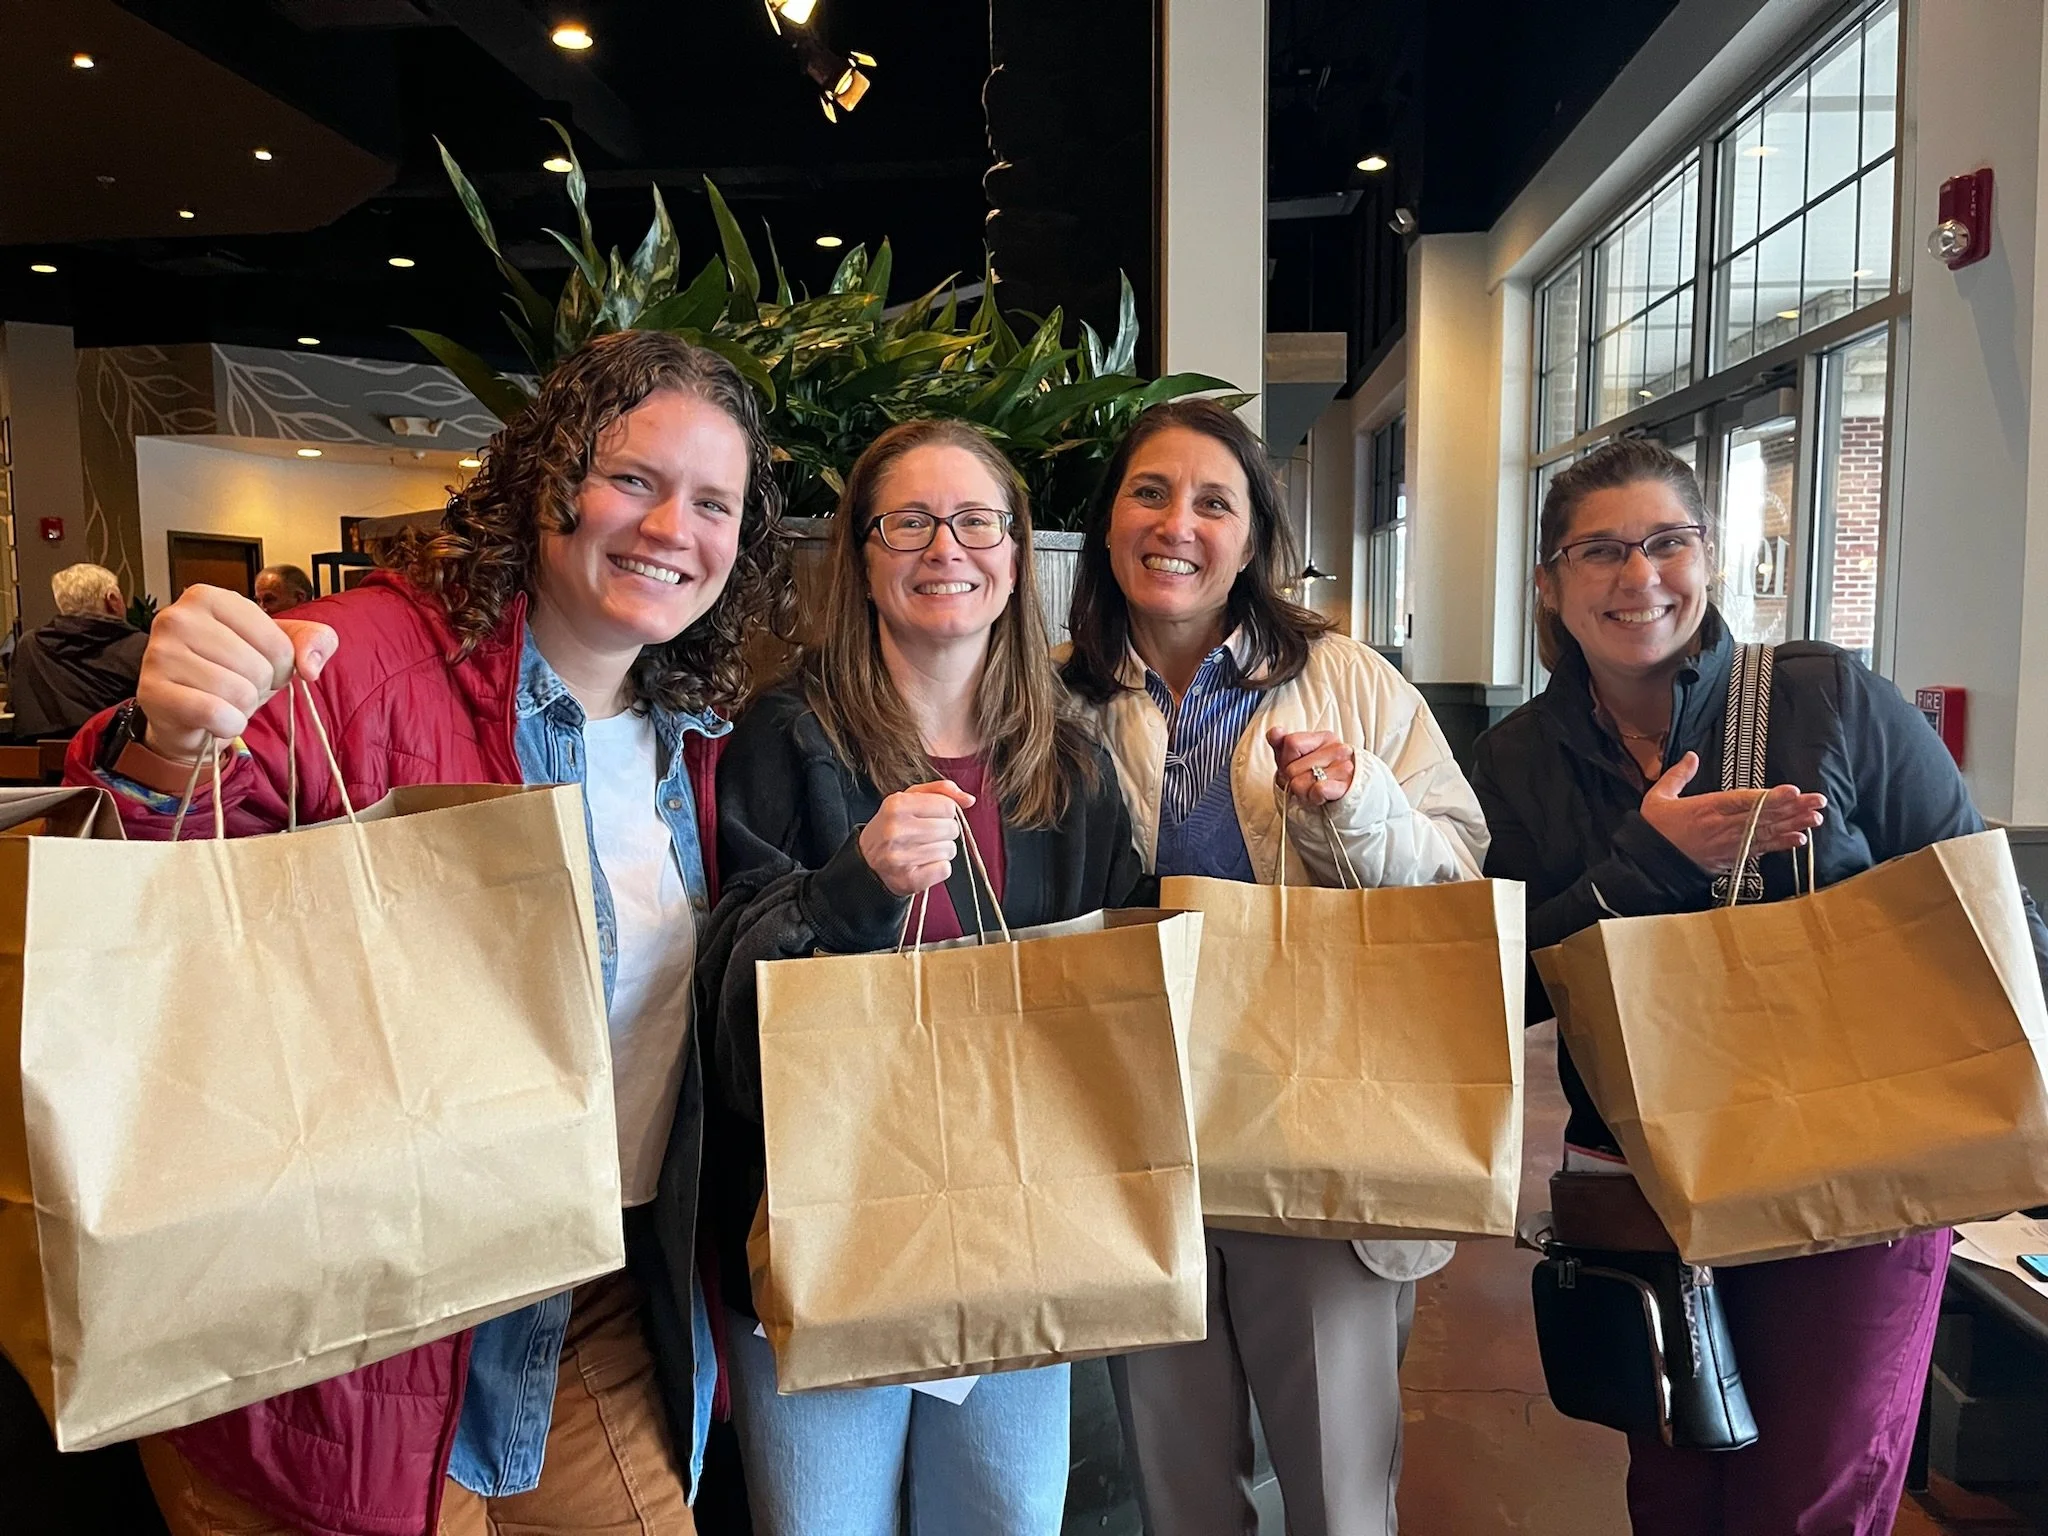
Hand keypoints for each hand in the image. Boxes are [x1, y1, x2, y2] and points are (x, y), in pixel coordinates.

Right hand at [135, 585, 339, 761]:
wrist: (188, 715)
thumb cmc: (232, 673)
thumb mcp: (278, 648)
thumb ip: (314, 640)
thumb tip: (310, 666)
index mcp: (209, 596)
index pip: (278, 643)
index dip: (280, 667)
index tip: (259, 666)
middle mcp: (177, 617)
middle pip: (257, 668)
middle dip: (258, 688)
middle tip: (236, 686)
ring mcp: (159, 653)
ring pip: (238, 692)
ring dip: (241, 707)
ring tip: (222, 699)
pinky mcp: (152, 691)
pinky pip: (215, 713)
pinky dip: (227, 725)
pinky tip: (214, 719)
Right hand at [858, 779, 975, 897]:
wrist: (867, 861)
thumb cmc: (893, 827)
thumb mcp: (910, 799)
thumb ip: (940, 791)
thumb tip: (968, 800)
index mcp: (896, 805)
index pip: (948, 806)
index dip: (945, 812)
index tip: (932, 817)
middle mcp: (896, 830)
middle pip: (951, 828)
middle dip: (945, 831)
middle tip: (927, 835)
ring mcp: (900, 857)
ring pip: (950, 850)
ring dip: (942, 850)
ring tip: (923, 849)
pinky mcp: (909, 879)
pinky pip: (945, 869)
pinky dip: (938, 868)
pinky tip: (923, 864)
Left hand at [1268, 726, 1354, 805]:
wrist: (1336, 801)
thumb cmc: (1312, 777)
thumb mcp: (1293, 758)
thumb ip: (1281, 743)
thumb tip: (1275, 732)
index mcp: (1325, 738)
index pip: (1291, 742)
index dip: (1287, 759)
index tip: (1295, 765)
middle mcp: (1338, 750)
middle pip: (1292, 768)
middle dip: (1293, 779)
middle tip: (1305, 782)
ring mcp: (1345, 768)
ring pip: (1301, 782)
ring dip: (1302, 792)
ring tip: (1312, 790)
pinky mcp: (1347, 787)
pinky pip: (1318, 789)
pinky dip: (1313, 797)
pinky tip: (1319, 797)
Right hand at [1638, 751, 1826, 874]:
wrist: (1649, 864)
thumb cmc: (1654, 829)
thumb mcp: (1659, 797)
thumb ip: (1678, 775)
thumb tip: (1692, 755)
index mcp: (1707, 808)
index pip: (1745, 801)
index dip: (1771, 797)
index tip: (1793, 791)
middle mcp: (1723, 827)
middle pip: (1764, 817)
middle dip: (1794, 809)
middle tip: (1819, 801)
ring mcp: (1729, 844)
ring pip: (1767, 833)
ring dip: (1793, 825)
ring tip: (1816, 818)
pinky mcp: (1731, 858)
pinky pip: (1761, 851)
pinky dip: (1780, 845)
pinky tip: (1798, 840)